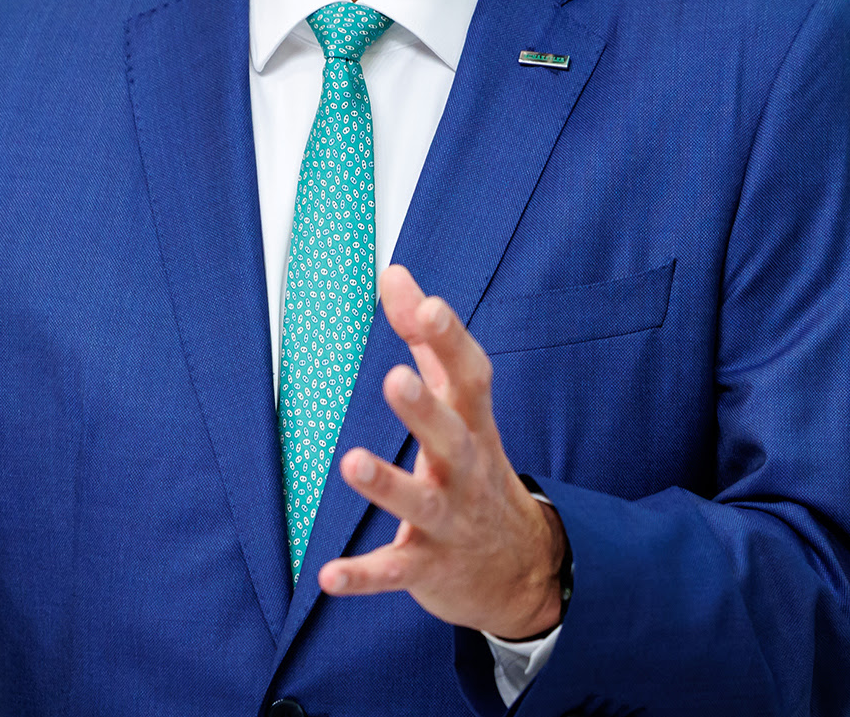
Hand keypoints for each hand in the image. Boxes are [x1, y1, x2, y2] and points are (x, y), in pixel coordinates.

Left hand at [317, 264, 566, 638]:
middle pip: (450, 437)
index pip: (469, 377)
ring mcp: (449, 521)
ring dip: (387, 484)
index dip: (450, 341)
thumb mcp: (460, 404)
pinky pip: (394, 571)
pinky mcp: (427, 566)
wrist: (521, 569)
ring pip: (421, 501)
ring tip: (350, 462)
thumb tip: (393, 272)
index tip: (427, 306)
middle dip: (424, 410)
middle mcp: (465, 470)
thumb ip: (426, 339)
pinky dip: (363, 575)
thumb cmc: (476, 467)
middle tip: (394, 378)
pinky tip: (327, 575)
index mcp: (473, 424)